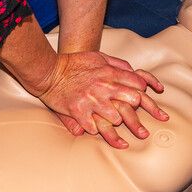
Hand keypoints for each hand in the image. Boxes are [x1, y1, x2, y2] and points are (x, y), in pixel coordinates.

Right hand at [35, 51, 166, 144]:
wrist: (48, 71)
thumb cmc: (73, 63)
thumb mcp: (97, 57)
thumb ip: (116, 64)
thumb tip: (131, 71)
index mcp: (110, 73)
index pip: (137, 83)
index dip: (142, 92)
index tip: (143, 100)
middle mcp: (104, 87)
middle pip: (132, 101)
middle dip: (137, 112)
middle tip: (141, 127)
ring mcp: (92, 101)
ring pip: (115, 118)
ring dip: (117, 124)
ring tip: (121, 135)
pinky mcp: (78, 111)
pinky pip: (93, 127)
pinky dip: (96, 131)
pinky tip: (98, 134)